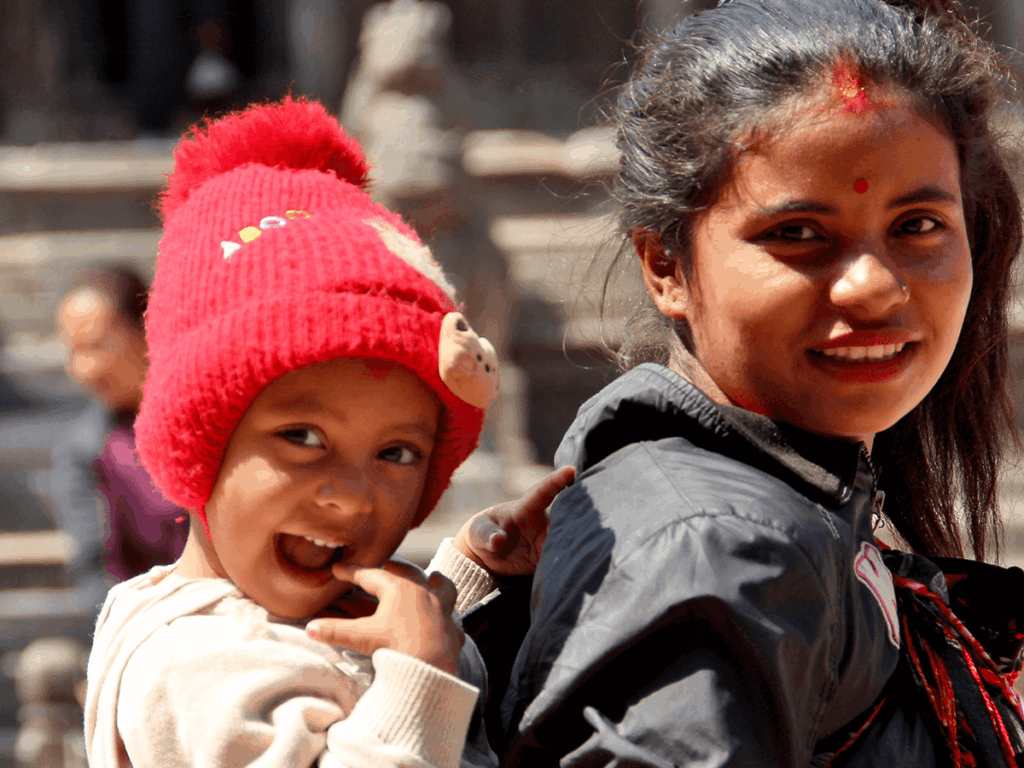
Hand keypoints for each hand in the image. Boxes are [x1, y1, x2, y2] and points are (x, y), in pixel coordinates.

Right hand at [305, 561, 463, 674]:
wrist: (430, 670)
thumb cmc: (396, 647)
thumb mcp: (362, 637)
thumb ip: (335, 631)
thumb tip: (310, 628)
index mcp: (399, 589)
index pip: (371, 574)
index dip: (352, 571)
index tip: (338, 568)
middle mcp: (424, 593)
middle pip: (408, 573)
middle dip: (395, 568)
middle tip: (386, 566)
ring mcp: (442, 610)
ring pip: (443, 587)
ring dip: (436, 581)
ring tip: (434, 578)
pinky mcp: (453, 630)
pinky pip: (452, 619)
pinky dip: (447, 617)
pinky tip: (446, 621)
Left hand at [453, 465, 574, 576]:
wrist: (485, 556)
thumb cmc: (481, 532)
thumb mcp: (477, 530)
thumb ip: (487, 533)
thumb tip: (499, 541)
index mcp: (524, 509)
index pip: (543, 491)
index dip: (557, 480)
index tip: (571, 469)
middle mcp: (541, 523)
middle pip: (564, 516)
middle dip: (579, 517)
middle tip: (591, 519)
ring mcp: (546, 540)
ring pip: (567, 539)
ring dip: (575, 543)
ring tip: (586, 548)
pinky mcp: (547, 558)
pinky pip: (561, 559)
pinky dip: (569, 563)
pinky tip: (577, 566)